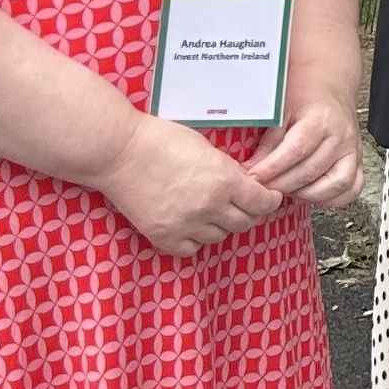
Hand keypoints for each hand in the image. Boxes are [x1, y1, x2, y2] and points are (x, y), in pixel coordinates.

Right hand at [98, 113, 284, 257]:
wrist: (118, 151)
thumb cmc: (161, 139)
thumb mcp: (207, 148)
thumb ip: (227, 171)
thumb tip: (245, 186)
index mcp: (224, 180)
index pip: (262, 203)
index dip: (269, 200)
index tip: (270, 197)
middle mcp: (209, 206)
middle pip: (244, 223)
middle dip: (248, 213)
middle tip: (243, 204)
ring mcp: (185, 224)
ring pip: (219, 237)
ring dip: (220, 225)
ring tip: (211, 210)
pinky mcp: (163, 236)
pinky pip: (191, 249)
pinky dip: (195, 239)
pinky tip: (191, 225)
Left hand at [247, 87, 364, 209]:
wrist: (329, 86)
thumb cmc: (304, 94)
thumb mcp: (281, 110)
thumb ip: (269, 140)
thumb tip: (252, 169)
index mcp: (321, 119)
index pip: (295, 150)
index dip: (272, 168)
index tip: (253, 177)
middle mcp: (340, 136)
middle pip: (311, 171)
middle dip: (281, 184)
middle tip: (262, 189)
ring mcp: (352, 151)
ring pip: (334, 184)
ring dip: (306, 194)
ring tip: (286, 190)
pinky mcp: (357, 161)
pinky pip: (351, 189)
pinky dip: (332, 198)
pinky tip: (311, 194)